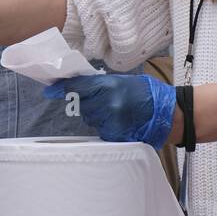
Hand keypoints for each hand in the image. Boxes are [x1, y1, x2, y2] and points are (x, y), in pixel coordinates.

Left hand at [44, 74, 177, 149]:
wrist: (166, 113)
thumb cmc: (146, 93)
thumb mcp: (123, 81)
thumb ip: (100, 84)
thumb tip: (77, 86)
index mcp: (109, 85)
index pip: (77, 87)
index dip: (61, 89)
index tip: (50, 91)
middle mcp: (107, 103)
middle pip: (81, 104)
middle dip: (87, 102)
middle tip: (103, 100)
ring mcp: (110, 120)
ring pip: (90, 118)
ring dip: (97, 114)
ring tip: (116, 110)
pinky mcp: (113, 134)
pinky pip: (100, 130)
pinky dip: (106, 126)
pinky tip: (119, 121)